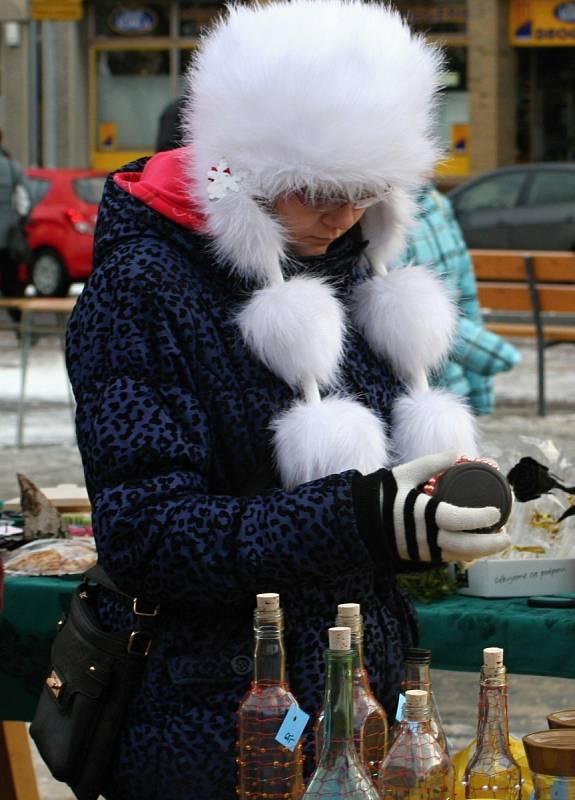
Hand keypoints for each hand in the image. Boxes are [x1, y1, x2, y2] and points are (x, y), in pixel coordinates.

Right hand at [354, 451, 511, 563]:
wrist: (358, 520)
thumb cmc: (382, 493)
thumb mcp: (405, 472)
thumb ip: (432, 463)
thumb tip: (458, 453)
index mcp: (422, 513)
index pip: (458, 519)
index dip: (480, 518)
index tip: (496, 512)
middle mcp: (424, 536)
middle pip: (464, 546)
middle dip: (490, 545)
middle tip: (507, 537)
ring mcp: (423, 550)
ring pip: (459, 556)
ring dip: (481, 552)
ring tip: (498, 543)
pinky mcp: (420, 557)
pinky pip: (448, 559)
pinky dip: (465, 554)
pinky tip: (476, 548)